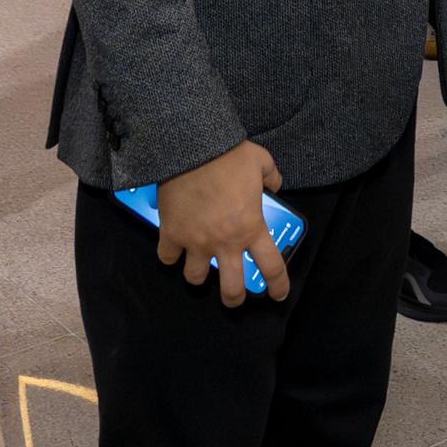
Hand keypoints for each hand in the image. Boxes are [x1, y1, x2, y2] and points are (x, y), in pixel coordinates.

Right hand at [156, 141, 289, 307]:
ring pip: (195, 278)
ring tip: (199, 267)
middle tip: (233, 296)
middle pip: (231, 289)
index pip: (271, 267)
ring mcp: (196, 242)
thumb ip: (272, 176)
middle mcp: (225, 242)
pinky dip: (170, 255)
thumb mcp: (261, 161)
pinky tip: (173, 249)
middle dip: (233, 298)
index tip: (278, 295)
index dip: (278, 286)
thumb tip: (276, 183)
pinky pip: (168, 257)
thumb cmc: (229, 155)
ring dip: (198, 274)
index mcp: (251, 227)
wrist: (191, 148)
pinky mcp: (171, 234)